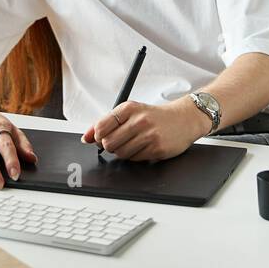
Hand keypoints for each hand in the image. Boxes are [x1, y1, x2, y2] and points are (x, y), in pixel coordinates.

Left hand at [80, 99, 205, 161]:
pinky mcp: (157, 148)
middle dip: (109, 146)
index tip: (101, 137)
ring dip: (123, 152)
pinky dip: (136, 156)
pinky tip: (144, 147)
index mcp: (129, 108)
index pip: (101, 126)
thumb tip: (85, 138)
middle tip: (118, 141)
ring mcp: (149, 135)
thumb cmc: (154, 116)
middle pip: (108, 143)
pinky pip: (135, 159)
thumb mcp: (130, 112)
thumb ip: (106, 123)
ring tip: (133, 143)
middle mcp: (139, 120)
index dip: (97, 136)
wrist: (183, 119)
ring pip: (120, 153)